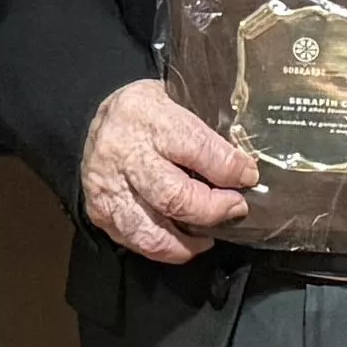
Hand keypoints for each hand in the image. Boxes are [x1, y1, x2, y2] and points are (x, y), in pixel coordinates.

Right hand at [80, 78, 256, 265]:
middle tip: (235, 209)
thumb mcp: (176, 98)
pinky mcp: (99, 211)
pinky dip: (163, 248)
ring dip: (187, 242)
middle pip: (174, 198)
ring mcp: (108, 187)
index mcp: (147, 116)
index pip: (196, 148)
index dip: (229, 168)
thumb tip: (245, 163)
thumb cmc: (146, 112)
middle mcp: (124, 153)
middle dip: (213, 209)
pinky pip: (135, 242)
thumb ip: (207, 127)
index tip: (249, 177)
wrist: (97, 120)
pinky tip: (181, 239)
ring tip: (208, 237)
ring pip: (151, 231)